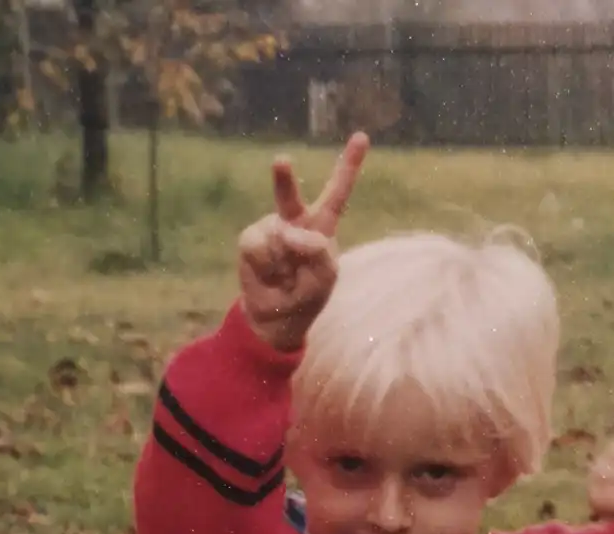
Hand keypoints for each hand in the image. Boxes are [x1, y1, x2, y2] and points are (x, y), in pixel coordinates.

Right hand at [237, 132, 369, 354]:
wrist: (276, 317)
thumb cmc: (306, 295)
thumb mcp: (324, 278)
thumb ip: (316, 251)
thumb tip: (287, 230)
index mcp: (321, 226)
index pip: (337, 192)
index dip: (349, 164)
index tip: (362, 136)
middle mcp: (294, 221)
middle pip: (289, 197)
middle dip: (283, 179)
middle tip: (281, 160)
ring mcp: (270, 228)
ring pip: (275, 236)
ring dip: (282, 263)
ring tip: (284, 277)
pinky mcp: (251, 240)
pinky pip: (258, 248)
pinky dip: (266, 267)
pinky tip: (270, 276)